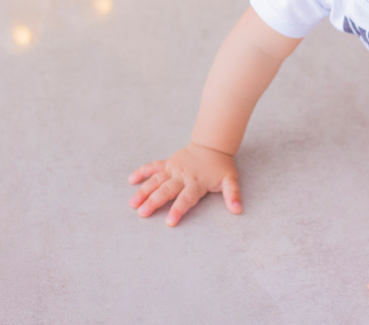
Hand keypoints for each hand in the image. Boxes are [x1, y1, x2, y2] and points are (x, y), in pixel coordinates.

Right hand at [128, 142, 242, 225]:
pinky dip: (142, 172)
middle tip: (142, 213)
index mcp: (196, 183)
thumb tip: (238, 209)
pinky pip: (153, 167)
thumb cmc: (220, 166)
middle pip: (166, 191)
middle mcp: (182, 176)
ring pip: (156, 180)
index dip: (178, 210)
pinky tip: (131, 180)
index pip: (186, 199)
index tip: (169, 222)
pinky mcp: (168, 163)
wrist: (212, 145)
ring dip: (144, 191)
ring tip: (133, 203)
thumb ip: (233, 195)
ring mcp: (173, 169)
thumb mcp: (230, 180)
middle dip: (154, 202)